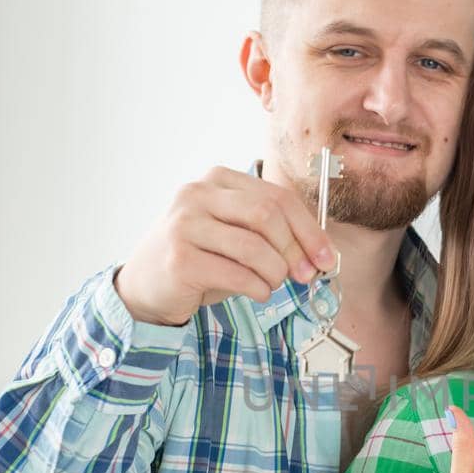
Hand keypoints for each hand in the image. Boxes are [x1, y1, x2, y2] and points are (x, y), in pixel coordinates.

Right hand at [113, 166, 335, 325]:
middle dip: (296, 250)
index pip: (277, 197)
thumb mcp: (237, 236)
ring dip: (275, 273)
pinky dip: (258, 288)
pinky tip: (257, 292)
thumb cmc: (200, 259)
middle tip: (306, 276)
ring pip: (254, 247)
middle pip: (268, 215)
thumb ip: (273, 234)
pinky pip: (237, 275)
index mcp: (218, 180)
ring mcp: (184, 225)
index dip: (310, 229)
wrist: (146, 286)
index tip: (327, 258)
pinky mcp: (180, 259)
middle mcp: (197, 195)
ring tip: (272, 284)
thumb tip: (322, 254)